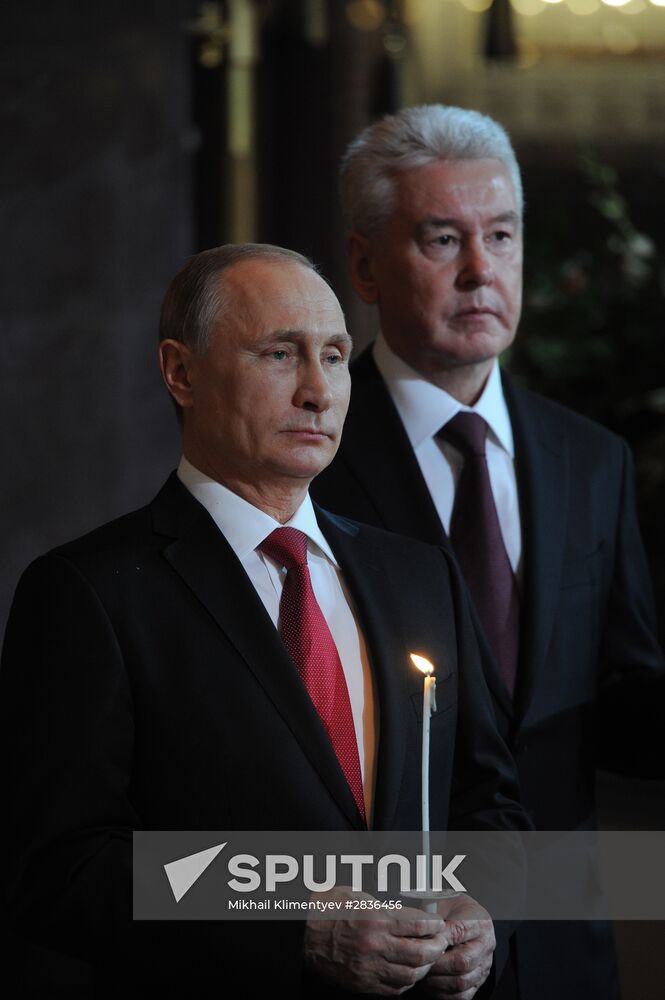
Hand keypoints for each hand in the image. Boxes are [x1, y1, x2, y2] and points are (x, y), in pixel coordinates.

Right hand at [304, 887, 447, 995]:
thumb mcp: (357, 896)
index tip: (438, 924)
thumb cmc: (327, 910)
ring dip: (424, 968)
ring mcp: (370, 967)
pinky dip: (406, 983)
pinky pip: (394, 989)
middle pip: (421, 953)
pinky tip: (408, 974)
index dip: (434, 925)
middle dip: (436, 948)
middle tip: (440, 943)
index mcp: (375, 918)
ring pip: (411, 975)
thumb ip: (384, 905)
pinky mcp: (363, 983)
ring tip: (427, 960)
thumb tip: (409, 912)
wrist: (302, 935)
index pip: (418, 924)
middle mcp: (375, 945)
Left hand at [420, 894, 494, 999]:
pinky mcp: (478, 982)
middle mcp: (486, 944)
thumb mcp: (443, 902)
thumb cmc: (450, 911)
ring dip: (437, 981)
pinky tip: (431, 984)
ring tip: (422, 973)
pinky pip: (462, 996)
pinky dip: (443, 993)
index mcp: (480, 921)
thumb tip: (416, 926)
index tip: (423, 939)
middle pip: (462, 961)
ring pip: (462, 982)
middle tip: (419, 961)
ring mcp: (484, 965)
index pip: (459, 931)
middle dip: (436, 964)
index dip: (438, 938)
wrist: (463, 917)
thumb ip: (431, 913)